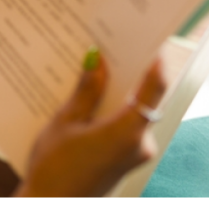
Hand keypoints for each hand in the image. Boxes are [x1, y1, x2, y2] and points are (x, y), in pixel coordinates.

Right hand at [15, 54, 166, 197]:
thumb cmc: (54, 169)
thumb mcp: (65, 123)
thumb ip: (86, 91)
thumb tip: (97, 61)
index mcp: (128, 132)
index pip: (153, 88)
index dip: (154, 61)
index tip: (150, 39)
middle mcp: (139, 143)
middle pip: (143, 98)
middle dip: (128, 73)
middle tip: (110, 47)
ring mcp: (135, 153)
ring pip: (133, 111)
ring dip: (117, 91)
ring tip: (94, 69)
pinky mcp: (125, 159)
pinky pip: (125, 125)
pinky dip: (112, 109)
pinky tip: (90, 98)